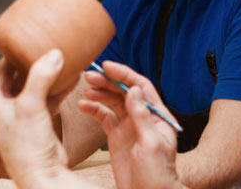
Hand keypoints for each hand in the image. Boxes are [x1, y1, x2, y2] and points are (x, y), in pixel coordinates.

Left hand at [0, 19, 69, 186]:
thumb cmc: (26, 149)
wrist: (42, 175)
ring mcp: (20, 111)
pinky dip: (57, 84)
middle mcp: (2, 105)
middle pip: (7, 70)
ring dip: (42, 67)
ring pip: (29, 80)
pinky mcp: (37, 118)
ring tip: (55, 50)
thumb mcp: (31, 107)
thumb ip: (41, 77)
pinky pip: (46, 93)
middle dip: (20, 53)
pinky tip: (71, 73)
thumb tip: (53, 54)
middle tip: (32, 36)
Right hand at [78, 61, 181, 188]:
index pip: (141, 87)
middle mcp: (142, 117)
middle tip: (89, 76)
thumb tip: (133, 89)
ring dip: (99, 93)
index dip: (124, 74)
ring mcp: (129, 126)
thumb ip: (141, 116)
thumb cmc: (158, 174)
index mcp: (157, 115)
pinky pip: (104, 117)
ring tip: (85, 89)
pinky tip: (83, 106)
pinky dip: (94, 110)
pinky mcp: (116, 136)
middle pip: (124, 91)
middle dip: (107, 82)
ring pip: (113, 102)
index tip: (107, 66)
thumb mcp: (151, 144)